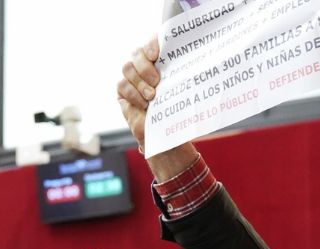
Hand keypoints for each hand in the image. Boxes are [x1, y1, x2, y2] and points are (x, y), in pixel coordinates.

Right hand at [116, 36, 201, 180]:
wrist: (169, 137)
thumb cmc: (179, 112)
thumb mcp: (184, 93)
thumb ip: (183, 77)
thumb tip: (197, 61)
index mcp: (161, 59)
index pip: (153, 41)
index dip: (151, 43)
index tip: (156, 54)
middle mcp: (144, 65)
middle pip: (136, 53)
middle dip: (144, 67)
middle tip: (156, 81)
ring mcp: (132, 77)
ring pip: (127, 68)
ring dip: (139, 82)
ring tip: (152, 97)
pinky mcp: (122, 90)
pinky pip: (121, 85)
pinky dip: (133, 94)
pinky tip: (144, 104)